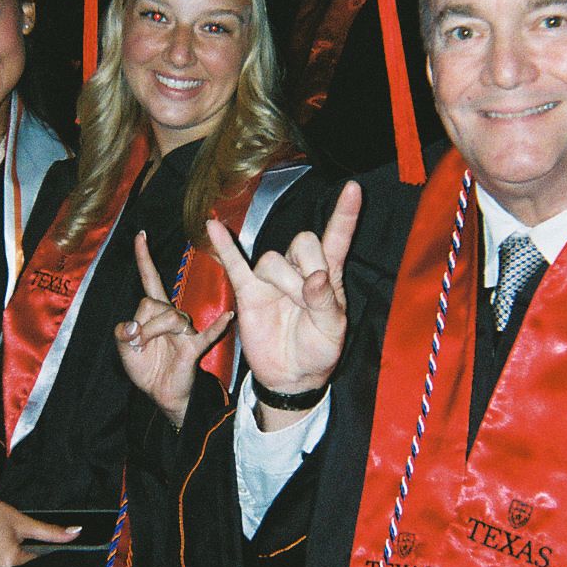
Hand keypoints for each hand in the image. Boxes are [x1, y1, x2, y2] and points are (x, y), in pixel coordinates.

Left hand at [114, 230, 233, 428]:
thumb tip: (130, 326)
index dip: (144, 259)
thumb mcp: (125, 350)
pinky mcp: (195, 346)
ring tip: (147, 347)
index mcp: (154, 312)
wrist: (162, 394)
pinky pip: (207, 334)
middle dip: (140, 322)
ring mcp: (185, 330)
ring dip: (152, 332)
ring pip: (169, 317)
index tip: (140, 235)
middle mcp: (171, 316)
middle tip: (136, 342)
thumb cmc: (147, 369)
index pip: (150, 280)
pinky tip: (227, 317)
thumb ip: (122, 334)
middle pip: (153, 302)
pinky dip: (217, 326)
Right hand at [204, 180, 360, 398]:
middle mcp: (299, 270)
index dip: (345, 214)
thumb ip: (326, 303)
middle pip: (301, 242)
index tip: (354, 188)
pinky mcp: (249, 293)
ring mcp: (272, 280)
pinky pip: (234, 264)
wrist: (291, 377)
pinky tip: (212, 226)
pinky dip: (224, 246)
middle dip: (304, 267)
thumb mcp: (333, 332)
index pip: (337, 238)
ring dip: (282, 281)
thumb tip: (315, 279)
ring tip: (289, 307)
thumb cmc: (318, 352)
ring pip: (272, 259)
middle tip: (308, 299)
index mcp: (328, 276)